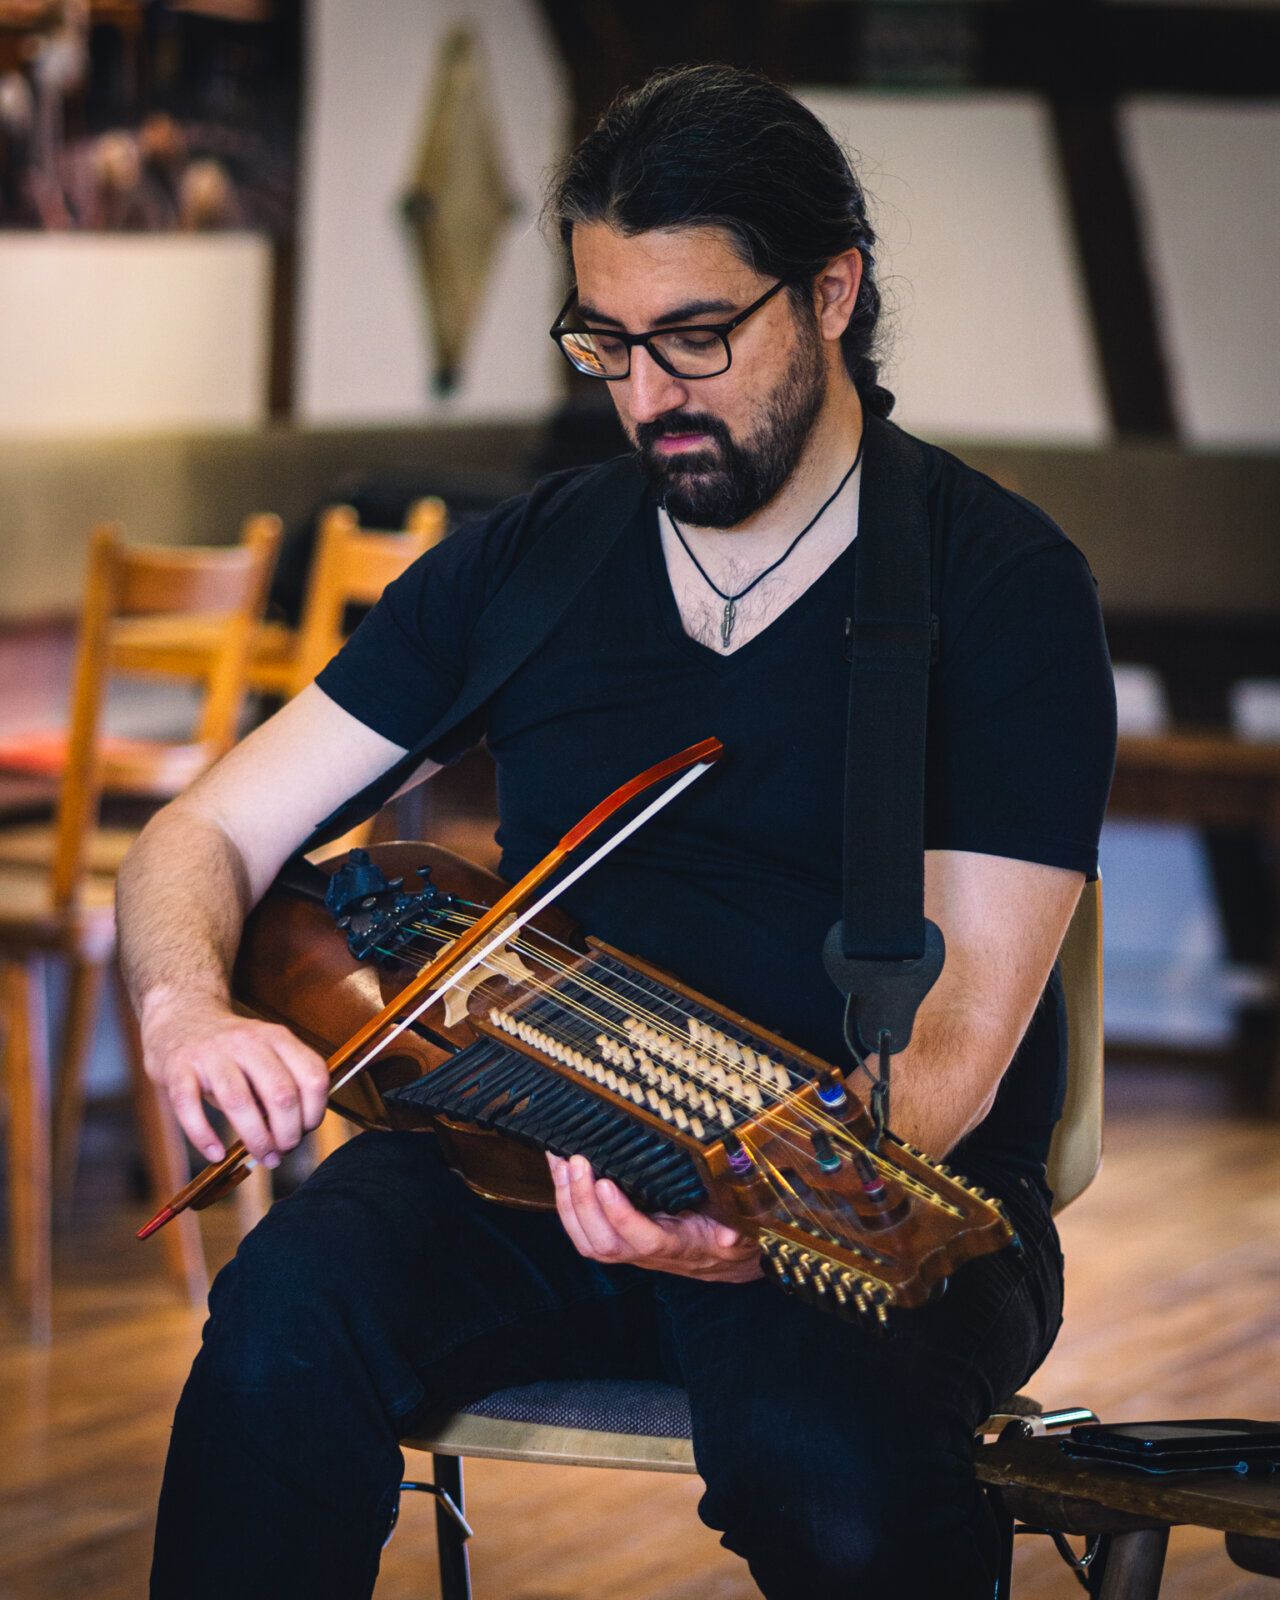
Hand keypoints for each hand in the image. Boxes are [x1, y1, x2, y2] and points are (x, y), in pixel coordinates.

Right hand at [140, 990, 330, 1167]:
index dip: (315, 1111)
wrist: (180, 1017)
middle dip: (287, 1133)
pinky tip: (216, 1154)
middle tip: (282, 1152)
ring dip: (256, 1138)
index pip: (312, 1076)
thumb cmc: (230, 1050)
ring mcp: (211, 1053)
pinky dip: (203, 1136)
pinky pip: (190, 1106)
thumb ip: (281, 1083)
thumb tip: (296, 1131)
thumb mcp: (265, 1053)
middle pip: (280, 1093)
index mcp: (277, 1037)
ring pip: (239, 1101)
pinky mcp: (178, 1068)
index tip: (306, 1131)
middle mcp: (247, 1041)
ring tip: (262, 1157)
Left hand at [548, 1153, 762, 1283]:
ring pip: (586, 1238)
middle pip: (603, 1241)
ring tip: (560, 1160)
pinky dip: (566, 1198)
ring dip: (568, 1200)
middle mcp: (645, 1252)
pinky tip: (560, 1168)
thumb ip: (737, 1234)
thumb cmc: (729, 1238)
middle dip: (583, 1202)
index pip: (643, 1239)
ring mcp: (626, 1247)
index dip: (622, 1216)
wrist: (721, 1259)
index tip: (606, 1184)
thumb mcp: (742, 1234)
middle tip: (577, 1161)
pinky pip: (582, 1227)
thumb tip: (729, 1236)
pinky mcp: (614, 1236)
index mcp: (676, 1246)